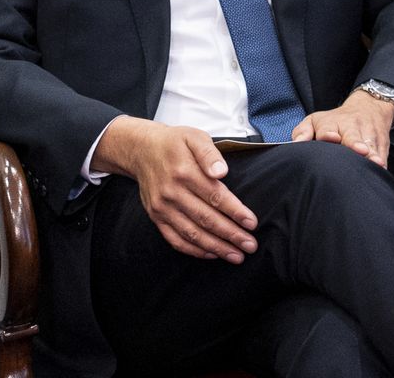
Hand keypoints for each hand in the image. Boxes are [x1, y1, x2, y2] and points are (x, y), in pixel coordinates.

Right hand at [94, 116, 257, 262]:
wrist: (141, 150)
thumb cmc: (175, 143)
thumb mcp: (195, 137)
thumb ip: (210, 154)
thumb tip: (221, 172)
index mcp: (184, 172)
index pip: (215, 197)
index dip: (235, 212)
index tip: (252, 223)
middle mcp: (172, 193)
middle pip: (206, 219)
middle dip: (230, 235)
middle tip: (250, 246)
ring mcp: (162, 208)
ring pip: (191, 234)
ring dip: (215, 247)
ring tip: (236, 256)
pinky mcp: (156, 217)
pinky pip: (175, 239)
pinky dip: (193, 250)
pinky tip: (212, 254)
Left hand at [291, 89, 393, 167]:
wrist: (369, 107)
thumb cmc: (335, 122)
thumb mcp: (316, 120)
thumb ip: (303, 132)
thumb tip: (295, 145)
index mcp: (331, 122)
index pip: (328, 128)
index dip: (329, 133)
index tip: (332, 137)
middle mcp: (352, 126)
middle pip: (353, 135)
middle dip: (355, 142)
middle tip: (360, 150)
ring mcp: (369, 134)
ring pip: (371, 145)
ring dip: (374, 154)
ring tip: (377, 162)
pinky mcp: (383, 143)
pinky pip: (383, 153)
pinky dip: (382, 160)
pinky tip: (382, 168)